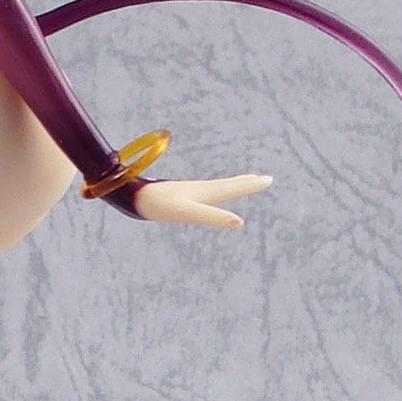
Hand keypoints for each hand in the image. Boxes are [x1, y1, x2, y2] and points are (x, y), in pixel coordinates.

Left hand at [133, 173, 271, 227]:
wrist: (132, 195)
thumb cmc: (159, 204)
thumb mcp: (188, 213)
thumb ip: (212, 217)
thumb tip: (239, 222)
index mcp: (205, 192)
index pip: (233, 188)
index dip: (251, 185)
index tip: (269, 179)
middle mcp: (200, 189)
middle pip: (228, 184)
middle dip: (246, 183)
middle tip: (264, 179)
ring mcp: (190, 191)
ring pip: (217, 186)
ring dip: (233, 184)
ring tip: (243, 181)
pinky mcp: (179, 194)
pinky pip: (205, 191)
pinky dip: (216, 190)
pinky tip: (210, 193)